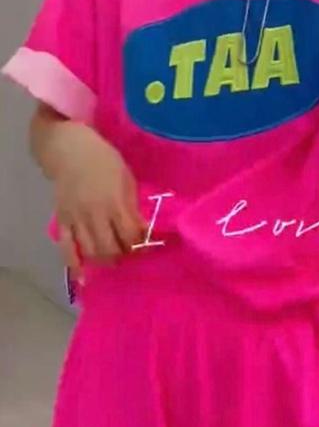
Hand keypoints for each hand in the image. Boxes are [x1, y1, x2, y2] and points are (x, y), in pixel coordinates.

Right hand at [51, 124, 146, 276]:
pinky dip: (74, 264)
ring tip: (113, 258)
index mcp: (113, 202)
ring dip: (104, 260)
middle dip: (124, 254)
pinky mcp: (62, 221)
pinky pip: (66, 247)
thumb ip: (131, 205)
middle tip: (130, 253)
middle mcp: (94, 214)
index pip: (130, 233)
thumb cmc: (104, 160)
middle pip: (111, 247)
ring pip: (91, 251)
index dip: (141, 243)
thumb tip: (140, 228)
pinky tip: (82, 276)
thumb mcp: (126, 177)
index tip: (147, 245)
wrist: (70, 150)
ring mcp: (76, 219)